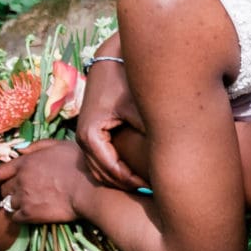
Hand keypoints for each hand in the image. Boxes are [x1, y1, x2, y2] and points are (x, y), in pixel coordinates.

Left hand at [0, 139, 90, 225]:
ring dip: (14, 205)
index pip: (1, 171)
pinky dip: (18, 217)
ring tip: (23, 206)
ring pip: (8, 204)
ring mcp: (24, 198)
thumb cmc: (78, 163)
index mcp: (26, 162)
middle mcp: (20, 180)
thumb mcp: (59, 145)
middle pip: (4, 189)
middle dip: (7, 191)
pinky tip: (26, 216)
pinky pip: (15, 218)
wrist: (88, 188)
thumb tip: (21, 150)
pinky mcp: (30, 214)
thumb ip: (38, 146)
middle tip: (15, 195)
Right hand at [75, 57, 145, 191]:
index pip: (112, 171)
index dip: (133, 181)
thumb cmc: (125, 82)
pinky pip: (102, 160)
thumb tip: (168, 156)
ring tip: (148, 183)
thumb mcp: (139, 108)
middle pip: (104, 175)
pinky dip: (117, 168)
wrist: (112, 60)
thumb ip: (149, 132)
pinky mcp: (91, 132)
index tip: (154, 186)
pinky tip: (139, 170)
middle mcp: (82, 140)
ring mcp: (84, 137)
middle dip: (127, 184)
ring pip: (101, 171)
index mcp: (90, 136)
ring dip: (121, 178)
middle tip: (153, 189)